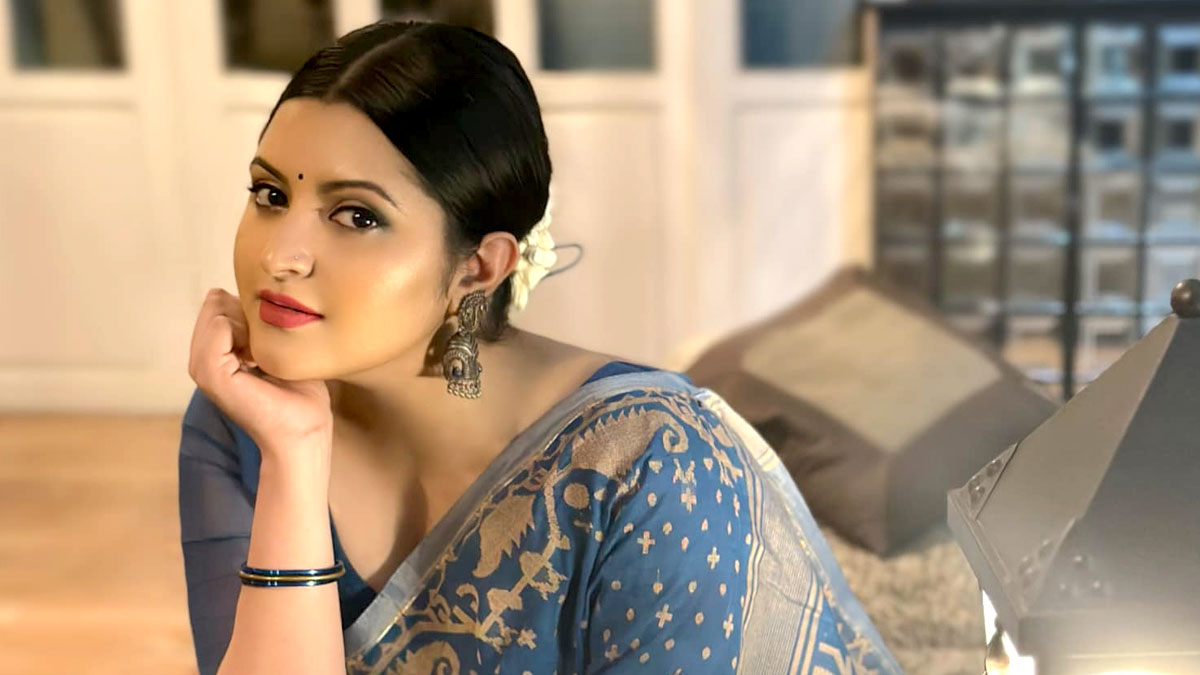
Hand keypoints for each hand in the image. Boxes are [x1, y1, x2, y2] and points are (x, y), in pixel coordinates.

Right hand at [187, 288, 332, 460]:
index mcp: (217, 356)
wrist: (304, 432)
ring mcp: (203, 368)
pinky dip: (244, 328)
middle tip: (269, 346)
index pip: (219, 306)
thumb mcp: (281, 348)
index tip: (272, 339)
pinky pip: (220, 324)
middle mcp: (204, 361)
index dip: (250, 310)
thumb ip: (263, 324)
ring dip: (248, 322)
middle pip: (215, 305)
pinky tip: (259, 354)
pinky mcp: (211, 372)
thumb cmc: (301, 395)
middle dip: (247, 313)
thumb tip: (256, 295)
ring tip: (264, 351)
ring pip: (216, 312)